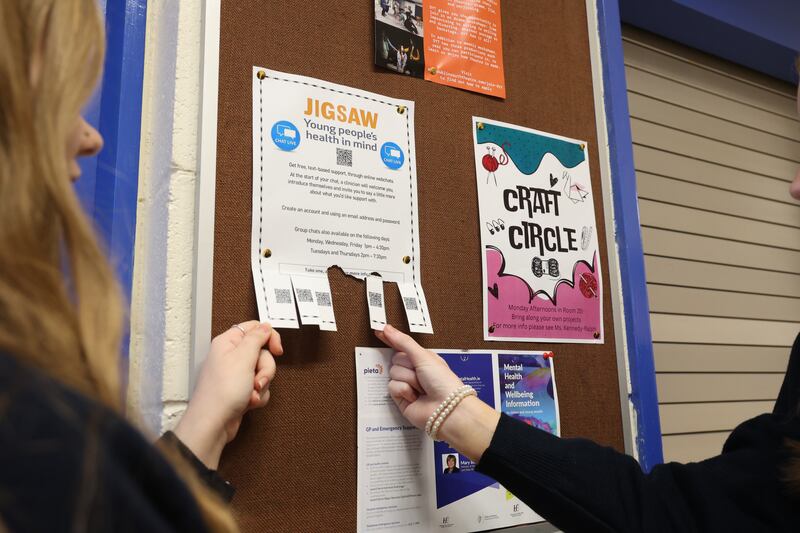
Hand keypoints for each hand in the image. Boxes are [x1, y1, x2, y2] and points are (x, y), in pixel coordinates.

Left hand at [174, 321, 282, 467]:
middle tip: (256, 379)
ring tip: (251, 394)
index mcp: (228, 343)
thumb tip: (265, 326)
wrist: (214, 423)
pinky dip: (259, 396)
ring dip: (262, 385)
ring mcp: (237, 375)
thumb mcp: (243, 358)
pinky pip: (260, 388)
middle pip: (263, 353)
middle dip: (265, 369)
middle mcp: (231, 357)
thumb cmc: (221, 392)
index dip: (269, 337)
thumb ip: (257, 338)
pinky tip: (249, 402)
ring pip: (263, 372)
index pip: (254, 328)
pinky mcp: (241, 390)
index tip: (277, 350)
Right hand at [376, 324, 499, 461]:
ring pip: (393, 373)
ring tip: (421, 388)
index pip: (402, 346)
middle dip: (407, 366)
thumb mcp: (423, 356)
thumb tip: (387, 328)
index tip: (378, 331)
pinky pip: (392, 387)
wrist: (446, 409)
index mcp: (422, 358)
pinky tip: (415, 396)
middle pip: (396, 360)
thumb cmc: (442, 382)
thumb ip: (403, 342)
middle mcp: (415, 371)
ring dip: (408, 379)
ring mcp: (407, 385)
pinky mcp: (401, 399)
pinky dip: (404, 391)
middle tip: (420, 374)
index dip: (391, 339)